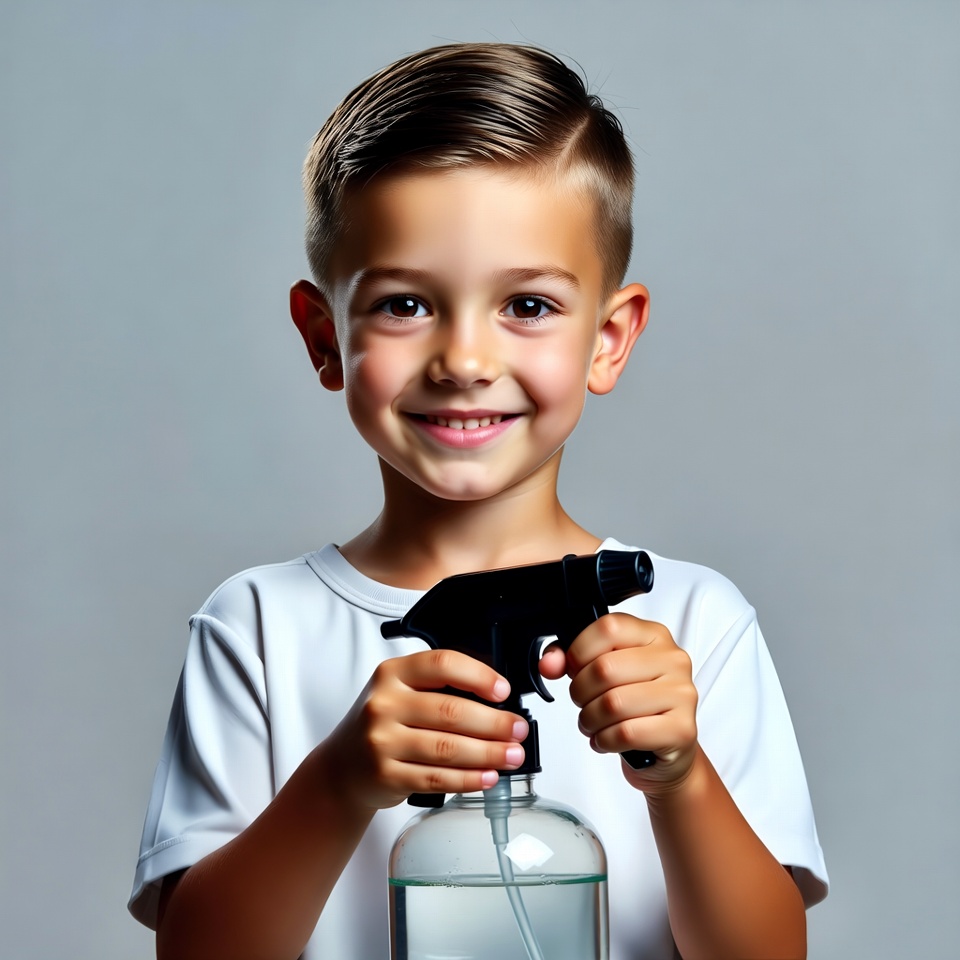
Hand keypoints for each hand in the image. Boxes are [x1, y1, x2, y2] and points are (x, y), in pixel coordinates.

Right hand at [324, 650, 528, 809]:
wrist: (342, 767)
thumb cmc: (384, 723)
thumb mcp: (401, 691)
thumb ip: (439, 687)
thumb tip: (499, 696)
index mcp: (392, 673)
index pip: (442, 664)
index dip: (478, 676)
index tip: (504, 691)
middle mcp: (383, 704)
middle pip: (450, 711)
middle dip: (494, 723)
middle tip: (519, 731)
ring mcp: (381, 741)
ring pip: (447, 748)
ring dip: (488, 753)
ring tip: (512, 756)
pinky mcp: (386, 776)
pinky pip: (436, 778)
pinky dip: (468, 779)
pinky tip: (488, 777)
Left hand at [539, 613, 697, 793]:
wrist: (667, 749)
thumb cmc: (635, 705)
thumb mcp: (605, 673)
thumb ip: (571, 660)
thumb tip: (549, 663)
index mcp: (654, 635)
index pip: (608, 627)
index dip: (579, 651)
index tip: (574, 669)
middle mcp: (673, 659)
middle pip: (605, 668)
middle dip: (581, 693)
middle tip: (583, 703)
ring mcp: (682, 693)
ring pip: (613, 704)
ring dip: (590, 720)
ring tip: (593, 724)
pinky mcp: (682, 729)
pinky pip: (627, 732)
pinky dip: (605, 740)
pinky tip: (606, 739)